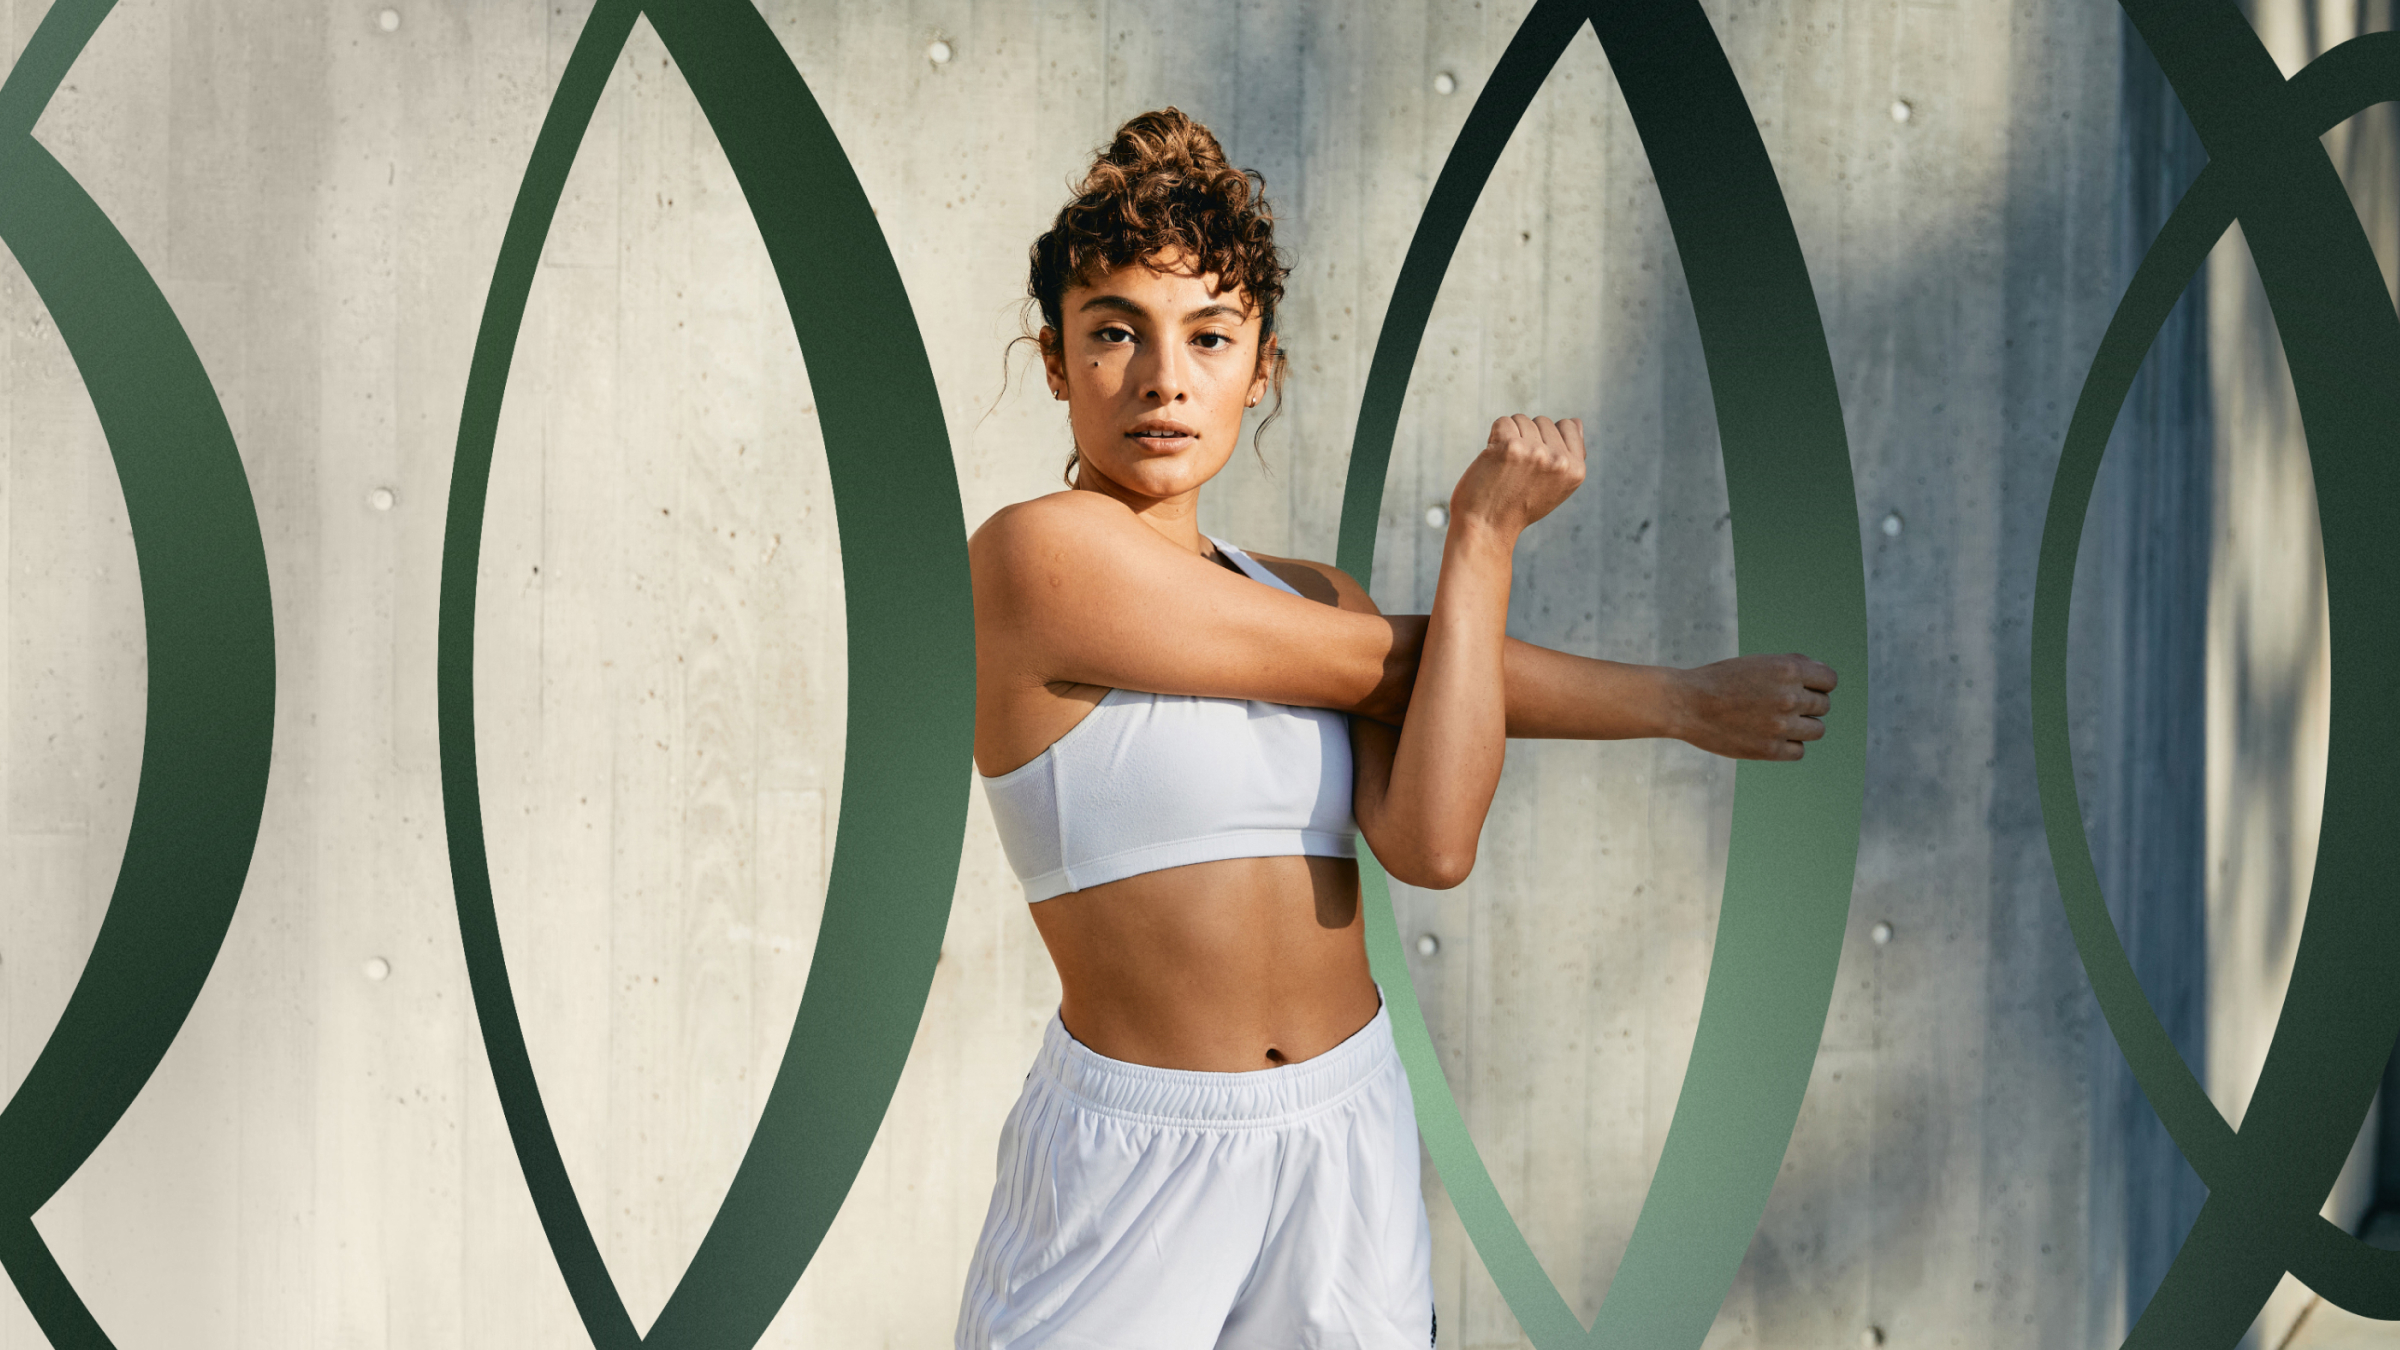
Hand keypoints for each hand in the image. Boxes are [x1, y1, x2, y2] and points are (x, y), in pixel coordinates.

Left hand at [1449, 415, 1585, 535]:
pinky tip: (1493, 460)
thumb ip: (1569, 456)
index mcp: (1576, 470)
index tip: (1534, 462)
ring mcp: (1535, 452)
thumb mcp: (1556, 486)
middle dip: (1527, 437)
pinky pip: (1502, 422)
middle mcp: (1559, 460)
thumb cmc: (1518, 506)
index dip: (1547, 438)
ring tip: (1506, 466)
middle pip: (1543, 421)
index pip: (1569, 426)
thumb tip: (1575, 422)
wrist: (1487, 527)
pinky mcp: (1510, 447)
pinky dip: (1493, 437)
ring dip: (1509, 437)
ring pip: (1521, 420)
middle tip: (1517, 469)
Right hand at [1670, 653, 1836, 760]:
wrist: (1686, 704)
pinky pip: (1799, 751)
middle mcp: (1789, 697)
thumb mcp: (1757, 662)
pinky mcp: (1769, 749)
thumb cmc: (1720, 680)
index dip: (1818, 684)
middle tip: (1783, 705)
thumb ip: (1792, 666)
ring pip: (1817, 730)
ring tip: (1779, 722)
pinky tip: (1771, 737)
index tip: (1803, 688)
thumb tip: (1821, 673)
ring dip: (1803, 726)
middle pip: (1823, 706)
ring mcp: (1781, 725)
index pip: (1829, 680)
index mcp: (1788, 670)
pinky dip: (1789, 745)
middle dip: (1808, 704)